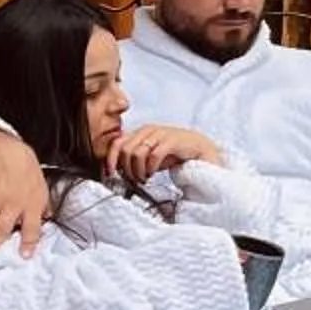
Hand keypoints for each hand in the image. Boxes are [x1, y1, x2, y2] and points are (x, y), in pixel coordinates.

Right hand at [0, 134, 49, 261]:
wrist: (10, 152)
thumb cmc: (29, 175)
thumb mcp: (42, 191)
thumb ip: (43, 210)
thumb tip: (48, 226)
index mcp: (31, 206)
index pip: (32, 228)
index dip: (29, 243)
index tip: (24, 258)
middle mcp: (12, 204)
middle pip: (1, 230)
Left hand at [107, 124, 223, 185]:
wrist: (199, 148)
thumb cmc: (173, 153)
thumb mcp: (149, 155)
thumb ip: (134, 159)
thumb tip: (118, 171)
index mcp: (140, 132)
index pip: (117, 143)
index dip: (111, 159)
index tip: (111, 174)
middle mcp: (148, 130)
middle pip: (125, 150)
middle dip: (127, 169)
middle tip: (134, 179)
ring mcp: (160, 134)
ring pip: (137, 153)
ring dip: (138, 170)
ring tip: (144, 178)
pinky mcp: (172, 141)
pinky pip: (153, 155)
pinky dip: (150, 168)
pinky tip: (153, 174)